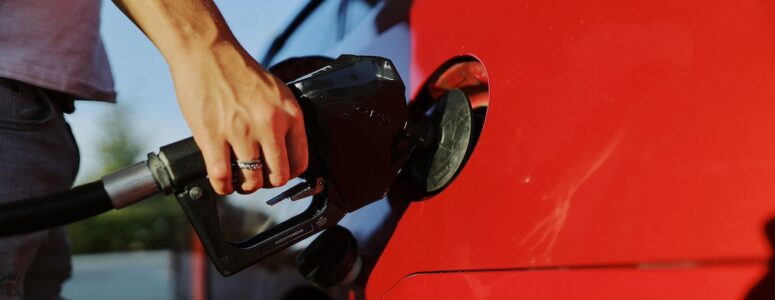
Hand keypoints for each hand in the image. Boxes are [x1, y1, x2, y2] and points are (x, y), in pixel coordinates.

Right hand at [169, 42, 307, 194]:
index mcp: (289, 113)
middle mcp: (269, 124)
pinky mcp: (212, 137)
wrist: (207, 51)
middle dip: (268, 183)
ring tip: (238, 179)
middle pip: (278, 177)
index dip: (288, 174)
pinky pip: (222, 178)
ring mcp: (241, 132)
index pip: (300, 162)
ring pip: (252, 181)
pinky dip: (222, 187)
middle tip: (257, 177)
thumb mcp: (275, 92)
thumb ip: (282, 120)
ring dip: (245, 186)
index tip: (278, 173)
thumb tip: (284, 151)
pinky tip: (222, 182)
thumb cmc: (238, 71)